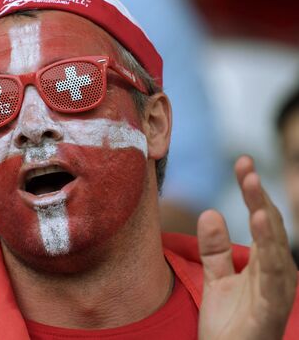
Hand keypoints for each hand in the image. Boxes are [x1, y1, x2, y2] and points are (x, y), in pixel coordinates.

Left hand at [198, 155, 296, 338]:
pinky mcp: (272, 307)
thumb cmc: (228, 324)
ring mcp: (277, 288)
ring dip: (264, 212)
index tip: (241, 162)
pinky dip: (268, 247)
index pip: (260, 218)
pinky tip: (259, 222)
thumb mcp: (216, 278)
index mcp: (263, 261)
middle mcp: (275, 271)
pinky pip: (272, 274)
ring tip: (252, 184)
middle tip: (245, 164)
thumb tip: (211, 212)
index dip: (252, 191)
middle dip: (257, 193)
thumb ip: (215, 248)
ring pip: (274, 243)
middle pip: (268, 224)